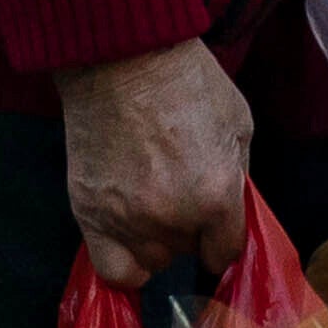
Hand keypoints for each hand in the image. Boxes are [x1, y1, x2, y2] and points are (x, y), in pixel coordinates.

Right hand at [59, 38, 252, 289]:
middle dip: (190, 230)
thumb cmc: (186, 81)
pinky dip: (122, 261)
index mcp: (215, 197)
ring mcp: (126, 220)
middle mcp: (172, 219)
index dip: (223, 238)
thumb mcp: (238, 123)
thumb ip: (236, 176)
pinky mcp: (89, 214)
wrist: (120, 57)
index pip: (225, 253)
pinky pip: (111, 269)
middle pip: (187, 253)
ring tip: (150, 204)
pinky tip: (126, 235)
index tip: (216, 226)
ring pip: (151, 261)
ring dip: (155, 240)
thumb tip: (230, 210)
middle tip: (180, 192)